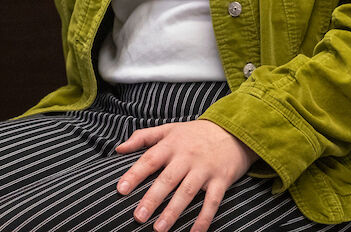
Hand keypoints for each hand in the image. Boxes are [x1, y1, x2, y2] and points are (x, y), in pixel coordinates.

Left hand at [115, 119, 257, 231]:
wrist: (231, 131)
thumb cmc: (194, 133)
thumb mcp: (168, 129)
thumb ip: (143, 137)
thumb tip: (118, 149)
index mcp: (171, 144)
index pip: (149, 159)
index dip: (135, 174)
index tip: (121, 189)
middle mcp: (186, 156)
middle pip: (166, 179)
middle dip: (152, 199)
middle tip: (138, 217)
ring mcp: (204, 169)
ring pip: (186, 192)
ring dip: (173, 212)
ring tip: (159, 228)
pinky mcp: (221, 180)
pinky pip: (212, 202)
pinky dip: (204, 218)